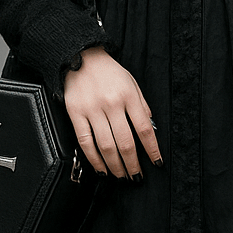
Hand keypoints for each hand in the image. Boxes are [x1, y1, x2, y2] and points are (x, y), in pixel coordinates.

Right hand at [64, 47, 161, 179]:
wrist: (80, 57)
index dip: (152, 149)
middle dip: (133, 164)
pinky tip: (102, 168)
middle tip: (137, 176)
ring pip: (106, 146)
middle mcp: (111, 104)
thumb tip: (150, 129)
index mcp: (128, 96)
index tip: (156, 162)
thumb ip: (141, 106)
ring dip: (116, 166)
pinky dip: (94, 159)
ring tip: (122, 175)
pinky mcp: (75, 114)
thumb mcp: (132, 83)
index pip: (144, 129)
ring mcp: (92, 110)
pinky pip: (86, 142)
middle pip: (125, 142)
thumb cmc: (108, 71)